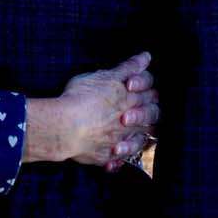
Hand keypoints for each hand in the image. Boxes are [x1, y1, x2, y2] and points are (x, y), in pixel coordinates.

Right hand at [23, 52, 157, 166]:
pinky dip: (118, 158)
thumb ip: (128, 67)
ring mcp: (120, 140)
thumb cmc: (81, 97)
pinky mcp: (107, 156)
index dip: (144, 85)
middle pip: (150, 116)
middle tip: (128, 106)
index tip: (130, 84)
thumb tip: (147, 57)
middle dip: (144, 110)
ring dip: (134, 136)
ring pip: (139, 140)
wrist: (66, 127)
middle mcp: (130, 121)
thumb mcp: (105, 76)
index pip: (150, 91)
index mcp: (131, 99)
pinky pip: (118, 160)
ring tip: (122, 131)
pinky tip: (112, 153)